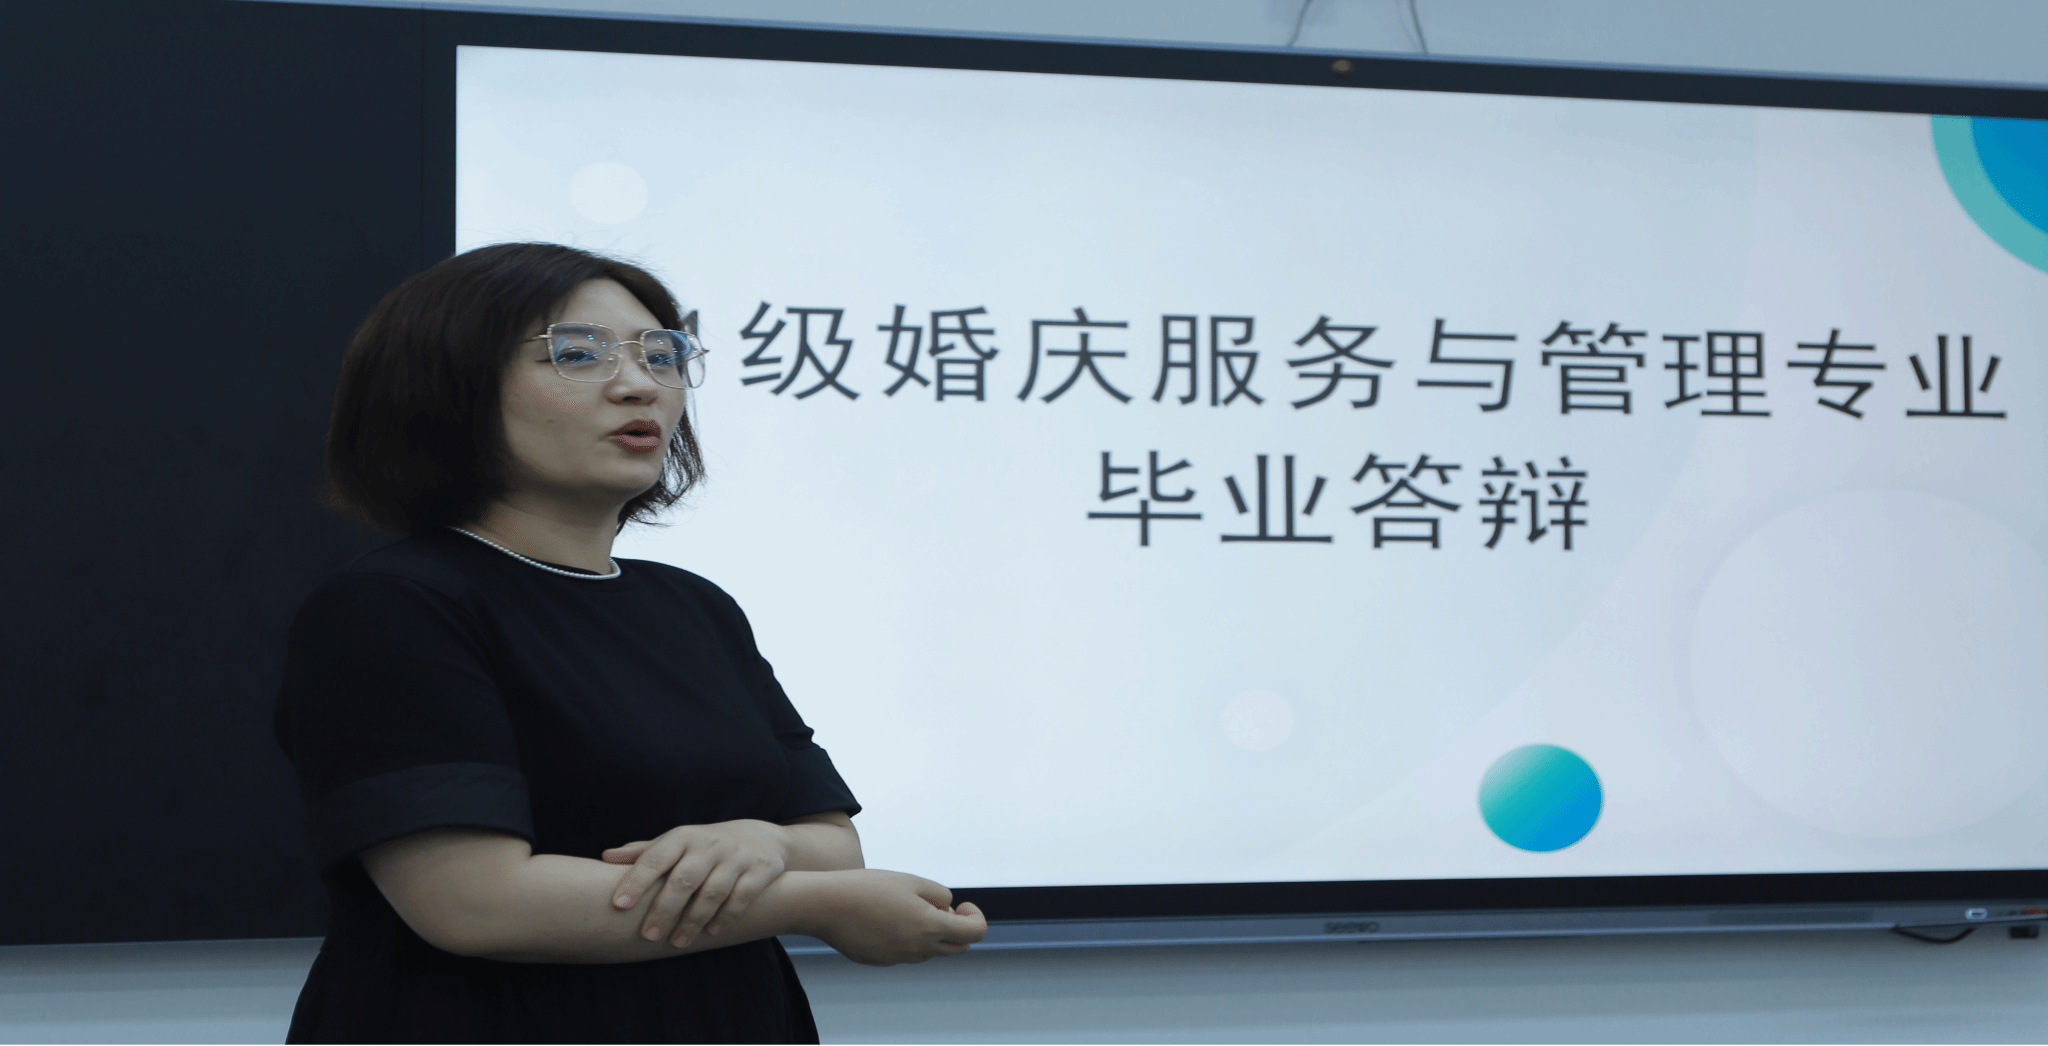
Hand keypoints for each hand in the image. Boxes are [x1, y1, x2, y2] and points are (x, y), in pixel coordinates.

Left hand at [603, 820, 792, 946]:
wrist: (761, 837)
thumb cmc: (705, 846)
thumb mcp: (677, 843)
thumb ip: (644, 852)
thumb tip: (605, 857)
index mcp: (683, 837)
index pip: (656, 857)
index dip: (637, 880)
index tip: (619, 904)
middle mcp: (709, 844)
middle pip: (684, 879)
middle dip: (665, 909)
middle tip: (648, 936)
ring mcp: (736, 857)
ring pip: (713, 892)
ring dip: (693, 920)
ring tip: (677, 942)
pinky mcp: (760, 870)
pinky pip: (742, 897)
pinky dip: (726, 916)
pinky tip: (711, 932)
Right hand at [803, 869, 988, 965]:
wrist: (825, 905)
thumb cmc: (869, 887)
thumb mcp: (911, 881)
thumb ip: (939, 895)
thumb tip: (948, 910)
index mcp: (930, 927)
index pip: (975, 934)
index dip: (975, 917)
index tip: (963, 905)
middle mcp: (918, 949)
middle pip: (957, 947)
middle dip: (957, 928)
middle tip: (939, 907)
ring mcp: (898, 958)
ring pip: (929, 950)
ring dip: (930, 933)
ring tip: (906, 908)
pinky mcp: (880, 961)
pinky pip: (905, 952)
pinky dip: (906, 938)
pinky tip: (884, 919)